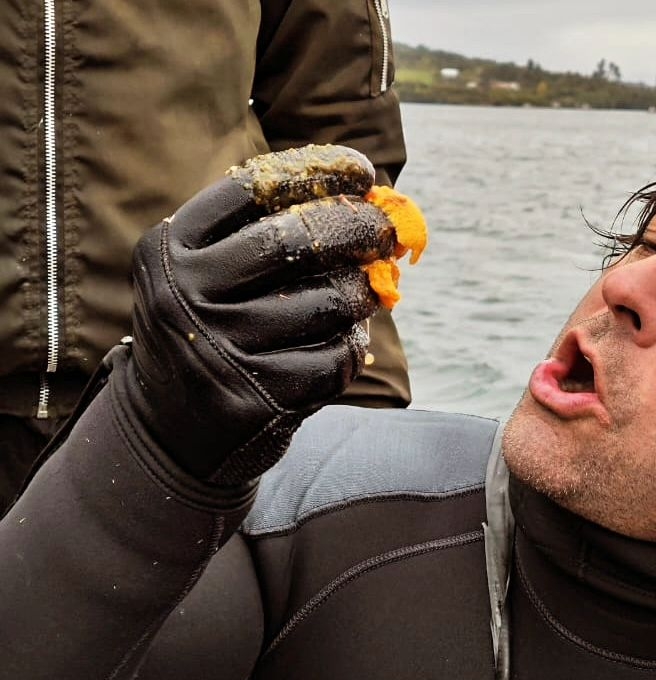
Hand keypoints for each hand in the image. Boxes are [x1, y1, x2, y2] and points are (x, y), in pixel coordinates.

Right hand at [121, 145, 394, 485]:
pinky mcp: (258, 398)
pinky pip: (334, 359)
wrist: (170, 431)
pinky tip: (350, 341)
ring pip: (326, 303)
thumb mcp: (204, 277)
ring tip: (372, 291)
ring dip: (362, 293)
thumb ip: (259, 237)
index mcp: (168, 251)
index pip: (252, 189)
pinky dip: (353, 346)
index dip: (319, 172)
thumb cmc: (207, 334)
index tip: (363, 173)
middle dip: (357, 227)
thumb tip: (366, 202)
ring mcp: (222, 349)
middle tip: (387, 229)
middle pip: (295, 240)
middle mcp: (186, 295)